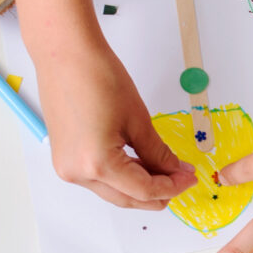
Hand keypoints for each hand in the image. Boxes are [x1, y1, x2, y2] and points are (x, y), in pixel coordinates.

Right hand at [35, 29, 199, 210]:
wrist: (65, 54)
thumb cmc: (97, 77)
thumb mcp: (138, 120)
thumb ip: (158, 153)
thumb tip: (175, 171)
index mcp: (97, 164)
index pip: (143, 190)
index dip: (171, 187)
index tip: (188, 178)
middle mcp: (77, 173)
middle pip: (126, 198)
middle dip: (157, 192)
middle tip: (180, 179)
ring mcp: (67, 168)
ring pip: (112, 191)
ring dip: (138, 185)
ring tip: (164, 169)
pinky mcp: (64, 159)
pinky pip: (98, 178)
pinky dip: (120, 176)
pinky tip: (139, 164)